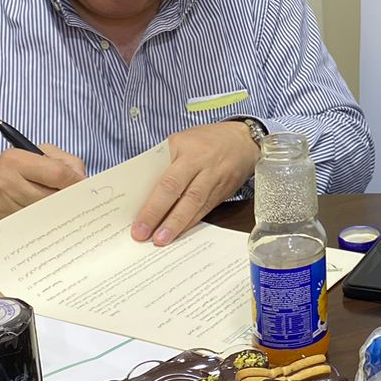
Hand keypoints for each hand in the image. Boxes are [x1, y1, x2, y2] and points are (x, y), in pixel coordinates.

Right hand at [0, 146, 85, 227]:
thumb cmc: (16, 168)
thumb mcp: (40, 154)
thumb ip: (66, 163)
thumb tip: (83, 183)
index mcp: (15, 160)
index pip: (56, 174)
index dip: (75, 182)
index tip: (86, 189)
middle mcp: (5, 183)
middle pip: (51, 199)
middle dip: (70, 202)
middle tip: (82, 205)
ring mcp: (1, 207)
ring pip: (44, 216)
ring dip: (60, 216)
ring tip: (69, 214)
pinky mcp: (0, 225)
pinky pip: (32, 229)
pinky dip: (46, 226)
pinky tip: (53, 224)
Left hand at [132, 122, 259, 245]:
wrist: (243, 140)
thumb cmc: (205, 140)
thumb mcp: (182, 141)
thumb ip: (164, 161)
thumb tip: (143, 191)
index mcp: (186, 148)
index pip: (166, 178)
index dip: (152, 202)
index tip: (137, 220)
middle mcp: (202, 163)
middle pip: (179, 192)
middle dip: (160, 215)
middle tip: (144, 235)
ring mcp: (215, 178)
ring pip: (195, 204)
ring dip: (177, 224)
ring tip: (161, 240)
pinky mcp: (223, 191)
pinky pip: (206, 209)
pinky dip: (191, 222)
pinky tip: (179, 232)